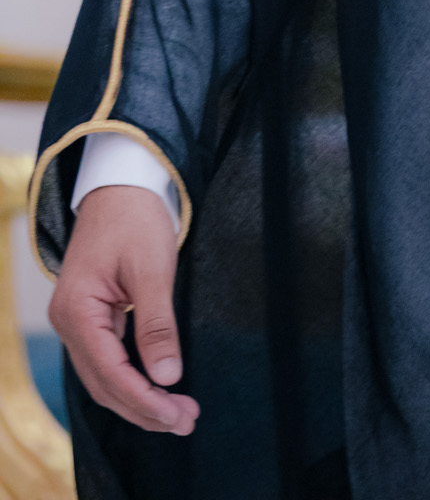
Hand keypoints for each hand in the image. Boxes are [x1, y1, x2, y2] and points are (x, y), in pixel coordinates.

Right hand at [49, 183, 198, 435]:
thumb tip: (167, 376)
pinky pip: (107, 360)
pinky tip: (157, 389)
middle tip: (186, 422)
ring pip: (104, 376)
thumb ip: (157, 325)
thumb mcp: (152, 268)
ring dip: (139, 398)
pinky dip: (132, 378)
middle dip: (144, 407)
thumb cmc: (135, 217)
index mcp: (76, 311)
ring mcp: (77, 321)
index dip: (144, 399)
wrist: (121, 183)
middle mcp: (69, 322)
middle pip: (104, 383)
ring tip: (178, 414)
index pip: (109, 372)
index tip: (177, 415)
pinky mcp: (91, 316)